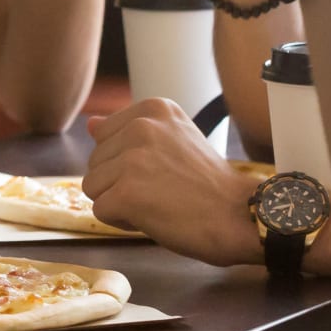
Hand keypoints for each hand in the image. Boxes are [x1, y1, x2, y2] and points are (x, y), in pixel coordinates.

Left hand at [84, 100, 263, 266]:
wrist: (240, 215)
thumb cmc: (209, 184)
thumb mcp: (173, 141)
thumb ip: (129, 131)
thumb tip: (90, 124)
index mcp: (153, 109)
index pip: (104, 136)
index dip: (125, 163)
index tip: (161, 170)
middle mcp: (141, 126)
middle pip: (95, 162)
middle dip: (120, 183)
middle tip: (162, 191)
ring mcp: (132, 159)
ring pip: (92, 186)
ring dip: (119, 202)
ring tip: (157, 203)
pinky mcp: (127, 192)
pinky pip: (100, 210)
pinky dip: (121, 221)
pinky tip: (153, 217)